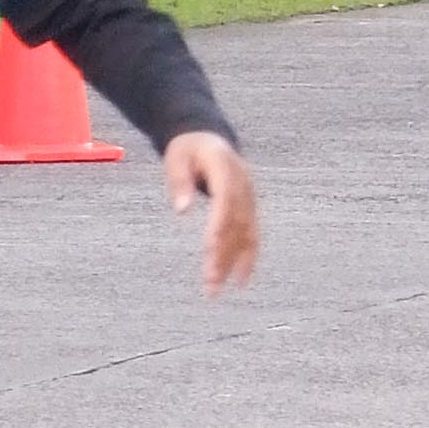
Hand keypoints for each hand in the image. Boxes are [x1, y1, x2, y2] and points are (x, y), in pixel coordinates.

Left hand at [164, 131, 257, 293]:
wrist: (208, 138)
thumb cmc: (187, 150)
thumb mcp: (176, 158)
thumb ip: (179, 181)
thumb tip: (182, 210)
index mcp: (225, 168)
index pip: (225, 198)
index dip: (219, 223)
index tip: (209, 247)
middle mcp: (244, 184)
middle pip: (236, 222)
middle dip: (223, 253)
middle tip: (209, 281)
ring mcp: (250, 197)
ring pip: (246, 234)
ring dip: (233, 263)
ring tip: (216, 289)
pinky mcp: (250, 209)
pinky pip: (252, 236)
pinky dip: (247, 258)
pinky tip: (239, 281)